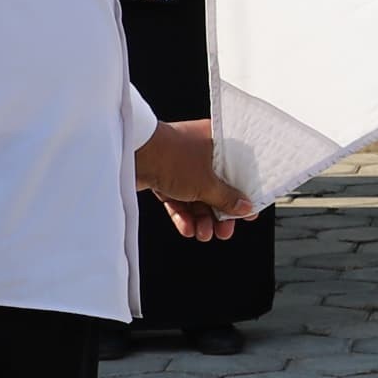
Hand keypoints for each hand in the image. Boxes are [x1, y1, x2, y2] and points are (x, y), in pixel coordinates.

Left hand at [136, 118, 248, 239]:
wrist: (132, 154)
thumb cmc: (173, 157)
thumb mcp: (207, 183)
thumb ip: (227, 198)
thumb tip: (245, 207)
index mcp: (217, 143)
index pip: (236, 171)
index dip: (242, 193)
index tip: (245, 211)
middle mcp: (200, 151)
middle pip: (216, 187)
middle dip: (219, 214)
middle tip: (223, 231)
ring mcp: (180, 164)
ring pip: (197, 196)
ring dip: (201, 218)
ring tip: (203, 234)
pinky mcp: (163, 176)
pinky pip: (178, 199)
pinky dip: (183, 215)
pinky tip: (188, 228)